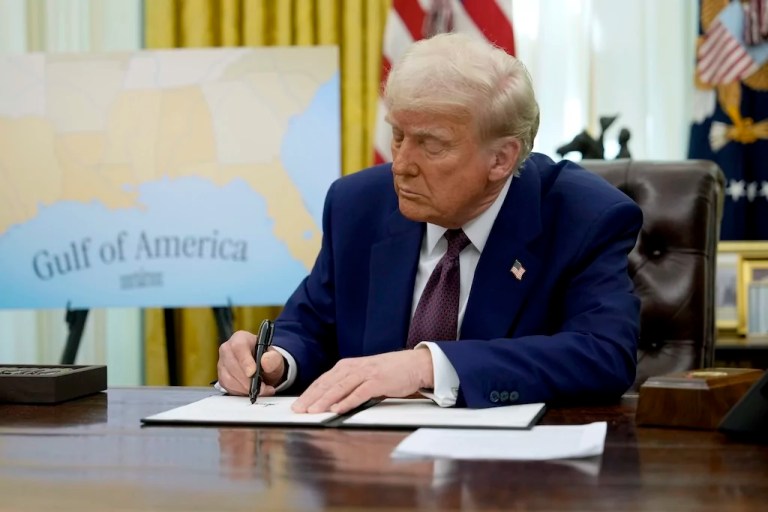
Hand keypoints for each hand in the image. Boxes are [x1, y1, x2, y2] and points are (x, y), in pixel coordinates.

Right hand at [217, 330, 284, 396]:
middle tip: (262, 388)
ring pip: (228, 378)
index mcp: (241, 338)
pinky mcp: (221, 376)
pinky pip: (227, 386)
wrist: (264, 369)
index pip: (239, 347)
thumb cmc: (268, 360)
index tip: (252, 373)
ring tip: (260, 390)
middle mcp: (228, 348)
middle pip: (232, 365)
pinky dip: (240, 392)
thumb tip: (265, 360)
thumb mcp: (275, 358)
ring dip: (245, 388)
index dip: (245, 361)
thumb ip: (273, 359)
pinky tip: (251, 391)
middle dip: (247, 380)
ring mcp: (222, 363)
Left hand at [292, 348, 433, 413]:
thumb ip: (349, 384)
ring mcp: (366, 373)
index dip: (309, 392)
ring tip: (313, 411)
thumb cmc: (389, 371)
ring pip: (340, 387)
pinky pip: (360, 392)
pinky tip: (338, 408)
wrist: (413, 364)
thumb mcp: (364, 374)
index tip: (297, 404)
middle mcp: (354, 368)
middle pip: (328, 383)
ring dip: (325, 400)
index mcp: (348, 366)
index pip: (323, 380)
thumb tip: (331, 400)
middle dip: (311, 397)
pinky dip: (348, 401)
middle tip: (298, 410)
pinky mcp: (378, 381)